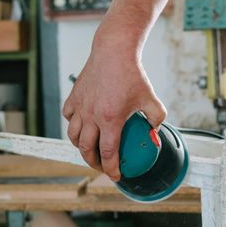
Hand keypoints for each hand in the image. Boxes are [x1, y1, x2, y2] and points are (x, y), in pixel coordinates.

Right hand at [62, 31, 166, 180]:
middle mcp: (92, 116)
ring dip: (80, 147)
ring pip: (73, 136)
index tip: (116, 175)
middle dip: (94, 163)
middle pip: (87, 149)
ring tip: (89, 149)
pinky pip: (69, 117)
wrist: (114, 50)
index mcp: (110, 119)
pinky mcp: (74, 96)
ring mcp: (81, 106)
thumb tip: (155, 133)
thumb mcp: (151, 98)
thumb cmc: (132, 74)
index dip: (112, 168)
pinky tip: (81, 126)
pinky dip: (73, 125)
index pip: (108, 153)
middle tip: (102, 166)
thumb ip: (156, 118)